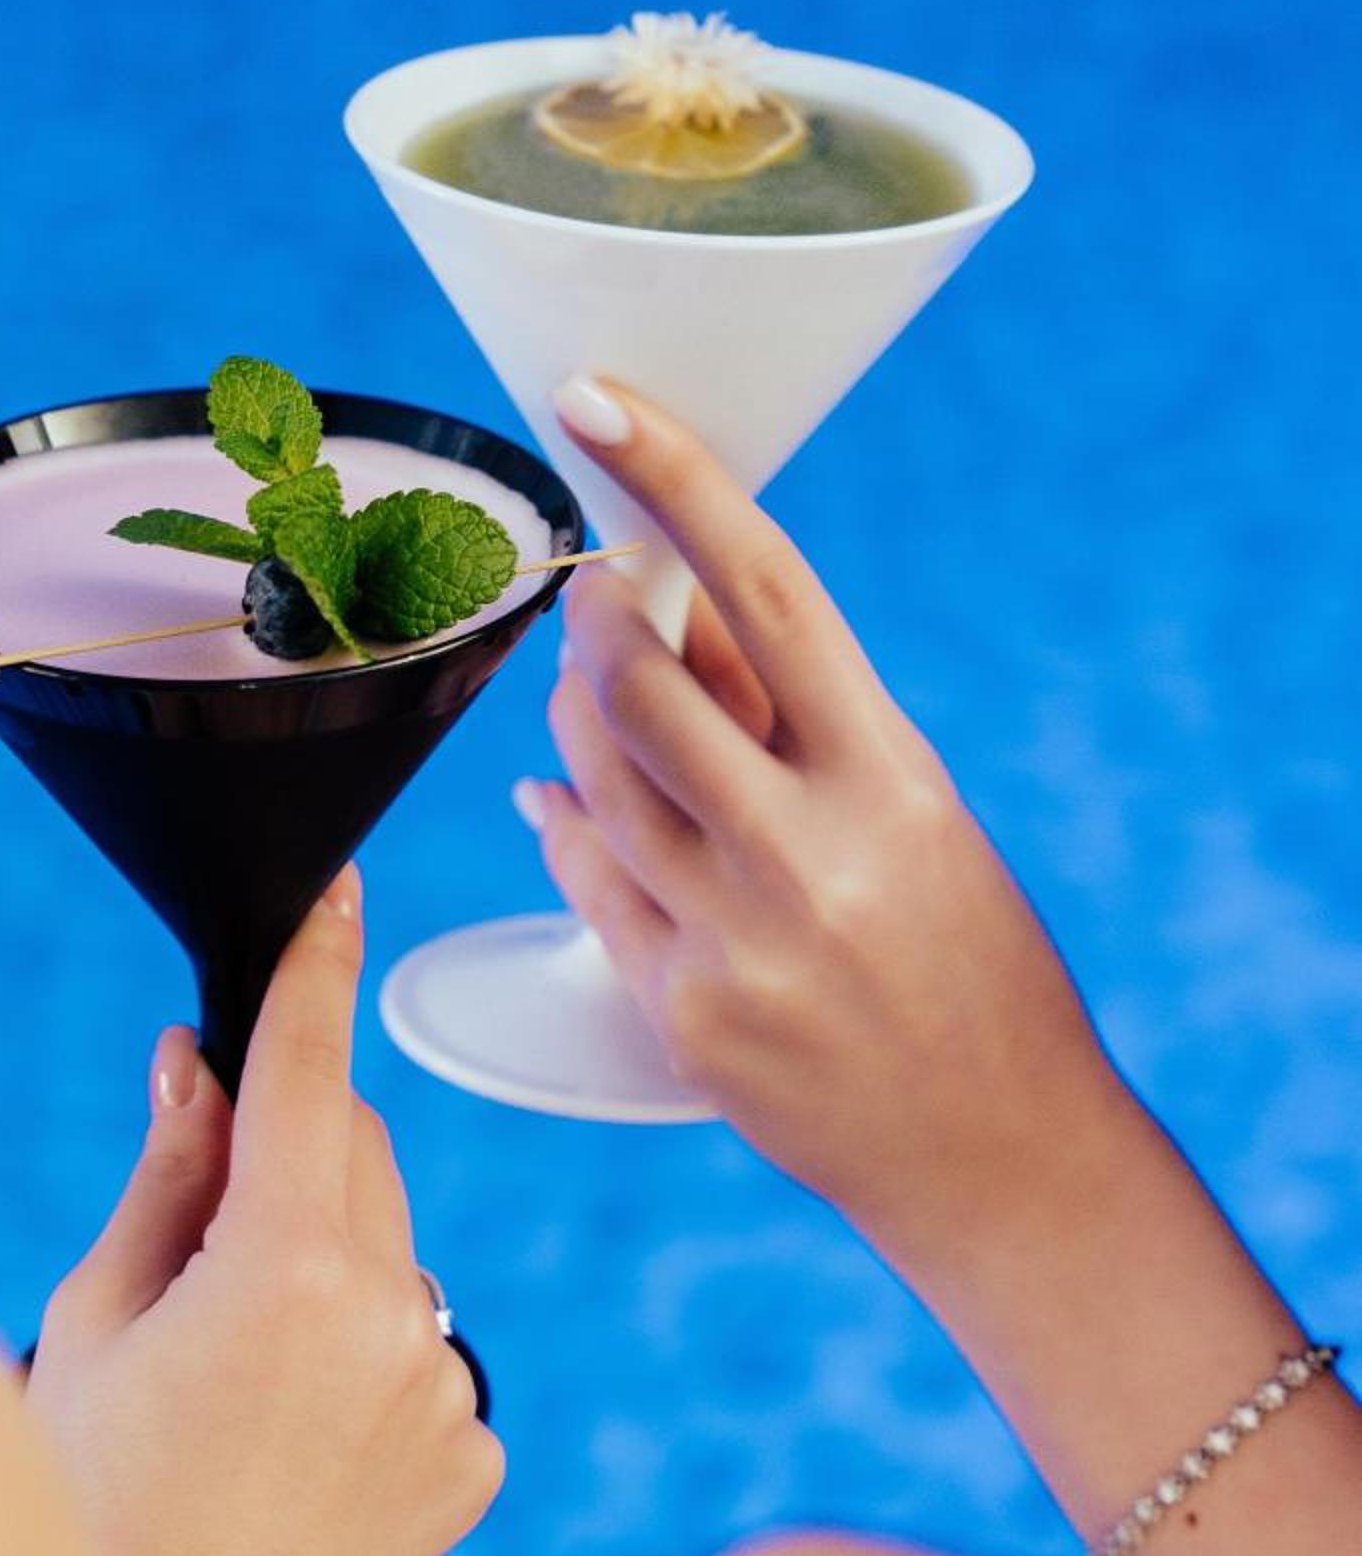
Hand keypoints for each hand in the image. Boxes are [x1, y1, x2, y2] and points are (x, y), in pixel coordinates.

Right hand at [27, 871, 502, 1555]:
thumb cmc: (90, 1498)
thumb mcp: (98, 1317)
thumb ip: (169, 1176)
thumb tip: (202, 1063)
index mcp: (285, 1266)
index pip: (309, 1071)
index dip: (316, 968)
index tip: (339, 890)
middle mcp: (396, 1317)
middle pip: (354, 1158)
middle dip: (287, 1158)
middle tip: (193, 1247)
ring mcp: (448, 1394)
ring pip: (392, 1259)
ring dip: (327, 1269)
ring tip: (236, 1390)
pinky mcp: (476, 1458)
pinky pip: (423, 1357)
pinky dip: (369, 1364)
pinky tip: (292, 1447)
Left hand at [522, 379, 1140, 1258]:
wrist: (998, 1154)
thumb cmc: (965, 957)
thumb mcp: (914, 814)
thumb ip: (797, 721)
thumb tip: (679, 607)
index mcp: (889, 775)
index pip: (764, 588)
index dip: (674, 481)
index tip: (597, 401)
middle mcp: (808, 850)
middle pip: (638, 683)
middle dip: (593, 621)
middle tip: (589, 596)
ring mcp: (736, 938)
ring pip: (592, 779)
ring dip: (571, 716)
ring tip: (589, 694)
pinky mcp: (679, 1014)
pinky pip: (584, 880)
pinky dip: (563, 824)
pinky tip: (557, 802)